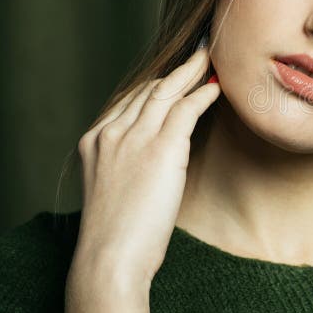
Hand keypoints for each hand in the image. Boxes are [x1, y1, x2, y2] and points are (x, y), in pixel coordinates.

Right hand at [72, 44, 219, 284]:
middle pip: (149, 89)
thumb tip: (161, 155)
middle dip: (176, 71)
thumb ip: (130, 163)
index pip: (130, 100)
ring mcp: (134, 138)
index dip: (157, 84)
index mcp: (95, 140)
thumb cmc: (117, 234)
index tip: (174, 75)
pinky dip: (203, 94)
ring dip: (192, 72)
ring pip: (167, 92)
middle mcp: (111, 132)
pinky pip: (186, 110)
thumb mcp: (116, 187)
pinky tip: (217, 88)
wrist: (110, 258)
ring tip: (211, 59)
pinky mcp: (160, 149)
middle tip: (199, 54)